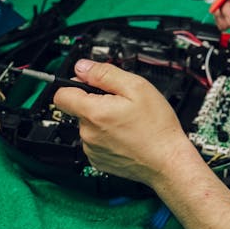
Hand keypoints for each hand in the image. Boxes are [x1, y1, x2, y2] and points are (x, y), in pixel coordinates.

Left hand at [53, 59, 189, 185]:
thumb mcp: (137, 87)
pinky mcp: (98, 161)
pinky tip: (125, 135)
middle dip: (95, 102)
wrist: (168, 161)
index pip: (61, 94)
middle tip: (121, 103)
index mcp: (94, 113)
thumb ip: (105, 74)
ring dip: (102, 120)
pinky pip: (95, 141)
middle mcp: (88, 133)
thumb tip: (82, 67)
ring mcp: (92, 149)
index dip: (73, 84)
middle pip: (78, 109)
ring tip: (126, 121)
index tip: (88, 84)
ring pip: (87, 125)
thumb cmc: (157, 127)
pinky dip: (106, 136)